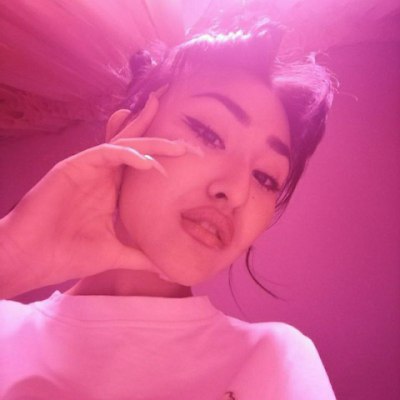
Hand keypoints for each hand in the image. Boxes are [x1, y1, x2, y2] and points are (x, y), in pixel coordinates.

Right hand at [0, 93, 199, 297]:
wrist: (29, 259)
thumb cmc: (67, 255)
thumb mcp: (114, 255)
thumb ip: (141, 258)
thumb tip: (168, 270)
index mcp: (112, 192)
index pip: (141, 169)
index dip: (164, 161)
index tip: (190, 161)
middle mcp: (103, 177)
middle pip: (135, 149)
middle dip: (161, 141)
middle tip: (189, 143)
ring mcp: (88, 170)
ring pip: (123, 145)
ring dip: (150, 142)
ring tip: (177, 145)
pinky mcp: (73, 167)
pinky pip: (103, 153)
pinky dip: (126, 155)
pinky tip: (146, 163)